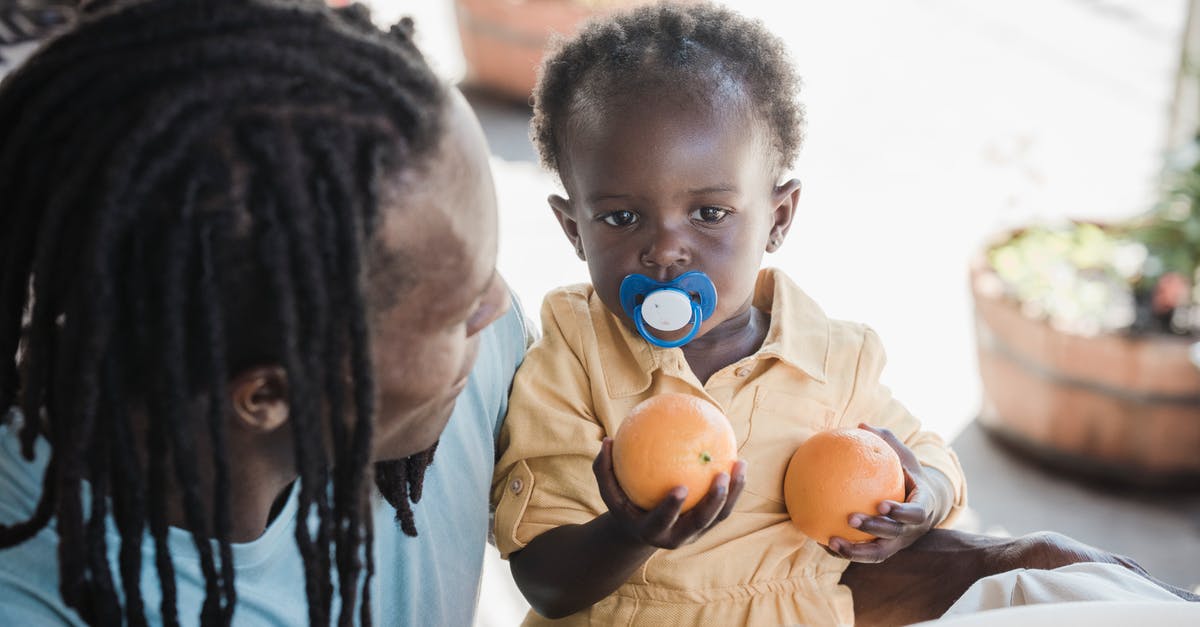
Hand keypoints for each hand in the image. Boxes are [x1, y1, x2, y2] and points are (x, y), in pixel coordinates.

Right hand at [593, 437, 745, 549]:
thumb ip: (604, 469)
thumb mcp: (609, 492)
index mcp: (652, 530)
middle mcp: (678, 536)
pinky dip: (734, 486)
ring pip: (720, 516)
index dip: (672, 507)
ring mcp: (696, 532)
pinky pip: (724, 505)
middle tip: (721, 475)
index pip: (663, 521)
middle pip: (701, 522)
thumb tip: (607, 440)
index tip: (681, 487)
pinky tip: (739, 461)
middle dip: (714, 502)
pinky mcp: (708, 525)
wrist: (641, 533)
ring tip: (740, 463)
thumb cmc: (624, 505)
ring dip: (733, 492)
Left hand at [824, 424, 945, 562]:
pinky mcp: (884, 550)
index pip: (915, 513)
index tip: (883, 504)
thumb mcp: (905, 456)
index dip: (901, 512)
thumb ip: (886, 440)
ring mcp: (898, 543)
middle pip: (894, 534)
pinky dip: (844, 551)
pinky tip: (821, 542)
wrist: (924, 505)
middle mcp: (911, 530)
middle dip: (874, 528)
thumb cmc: (910, 474)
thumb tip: (860, 423)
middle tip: (851, 519)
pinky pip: (863, 554)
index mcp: (922, 508)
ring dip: (855, 551)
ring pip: (878, 553)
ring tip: (831, 541)